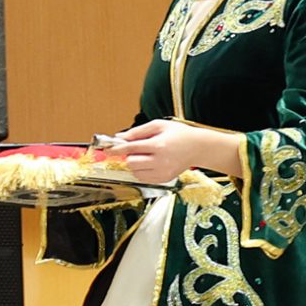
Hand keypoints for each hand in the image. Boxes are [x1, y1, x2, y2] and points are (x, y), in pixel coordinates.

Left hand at [97, 120, 239, 186]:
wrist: (197, 147)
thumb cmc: (179, 134)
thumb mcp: (158, 125)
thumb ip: (137, 132)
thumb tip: (120, 137)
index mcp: (158, 145)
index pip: (130, 148)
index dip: (117, 149)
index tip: (108, 150)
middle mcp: (160, 160)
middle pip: (131, 163)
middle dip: (128, 156)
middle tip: (134, 150)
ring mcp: (162, 172)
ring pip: (135, 172)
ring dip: (135, 164)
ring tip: (146, 155)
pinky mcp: (164, 179)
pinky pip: (143, 178)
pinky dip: (142, 171)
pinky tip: (150, 163)